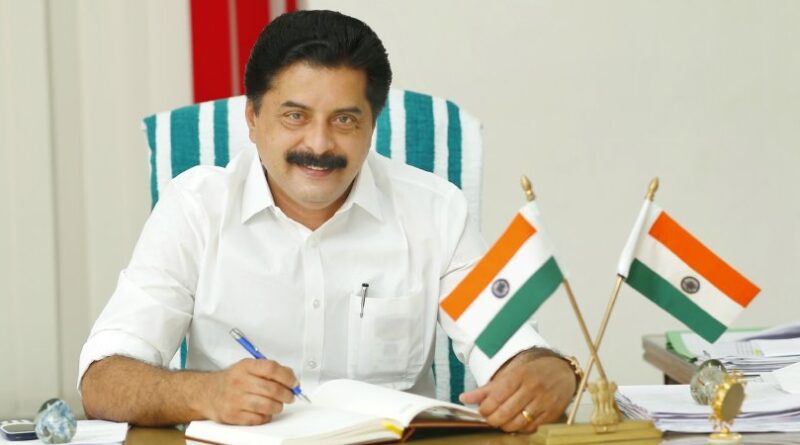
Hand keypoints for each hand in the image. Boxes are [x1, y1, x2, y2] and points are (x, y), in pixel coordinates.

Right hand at [201, 358, 298, 424]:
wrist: (208, 393)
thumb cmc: (233, 380)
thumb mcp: (248, 367)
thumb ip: (269, 370)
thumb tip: (292, 379)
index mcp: (245, 366)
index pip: (271, 368)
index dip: (287, 377)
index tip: (294, 383)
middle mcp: (239, 381)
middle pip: (271, 389)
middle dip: (286, 394)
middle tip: (290, 396)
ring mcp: (234, 399)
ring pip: (267, 405)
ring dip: (278, 407)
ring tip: (278, 405)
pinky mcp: (232, 415)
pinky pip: (258, 419)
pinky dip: (266, 417)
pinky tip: (265, 412)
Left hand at [459, 352, 575, 432]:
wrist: (562, 372)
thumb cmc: (532, 373)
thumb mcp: (509, 375)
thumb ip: (486, 389)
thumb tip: (464, 398)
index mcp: (519, 375)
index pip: (497, 396)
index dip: (486, 408)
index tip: (482, 410)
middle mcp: (532, 388)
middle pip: (506, 412)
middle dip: (493, 420)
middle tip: (490, 419)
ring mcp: (544, 401)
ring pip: (518, 422)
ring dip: (505, 426)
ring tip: (501, 422)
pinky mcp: (552, 413)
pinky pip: (531, 427)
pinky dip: (520, 429)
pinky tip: (516, 423)